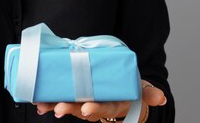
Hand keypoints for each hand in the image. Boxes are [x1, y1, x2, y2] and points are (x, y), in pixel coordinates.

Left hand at [34, 80, 166, 121]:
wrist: (123, 93)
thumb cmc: (131, 90)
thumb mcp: (143, 91)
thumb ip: (150, 94)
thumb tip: (161, 98)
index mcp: (115, 104)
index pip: (105, 108)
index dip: (95, 109)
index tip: (86, 109)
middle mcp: (98, 106)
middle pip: (82, 109)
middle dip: (69, 108)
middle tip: (57, 108)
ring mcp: (84, 102)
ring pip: (69, 105)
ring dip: (54, 105)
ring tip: (42, 106)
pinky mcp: (74, 97)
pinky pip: (60, 100)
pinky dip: (49, 101)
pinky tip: (38, 102)